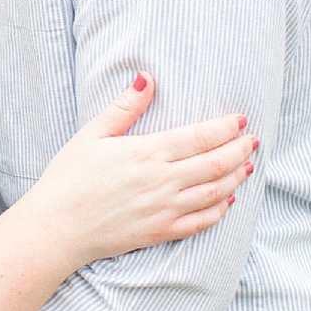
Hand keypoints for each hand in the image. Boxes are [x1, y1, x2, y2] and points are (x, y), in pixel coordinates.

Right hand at [21, 74, 254, 269]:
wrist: (57, 228)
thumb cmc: (69, 178)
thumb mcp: (92, 134)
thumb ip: (124, 107)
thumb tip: (148, 78)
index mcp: (147, 153)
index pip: (200, 137)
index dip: (226, 128)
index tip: (241, 120)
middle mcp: (162, 181)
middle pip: (216, 164)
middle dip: (239, 150)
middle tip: (253, 141)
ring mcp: (164, 209)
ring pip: (215, 192)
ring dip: (236, 176)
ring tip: (247, 165)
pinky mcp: (161, 232)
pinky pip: (202, 222)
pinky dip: (221, 209)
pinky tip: (228, 199)